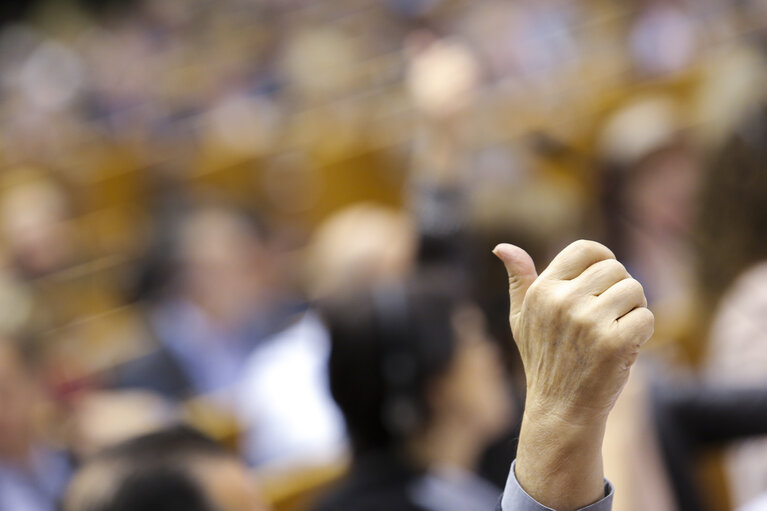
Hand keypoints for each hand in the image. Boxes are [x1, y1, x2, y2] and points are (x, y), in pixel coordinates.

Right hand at [494, 240, 652, 509]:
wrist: (560, 411)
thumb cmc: (544, 361)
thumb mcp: (522, 319)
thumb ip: (519, 280)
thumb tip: (501, 247)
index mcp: (542, 291)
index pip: (585, 249)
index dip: (604, 258)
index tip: (607, 280)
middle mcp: (562, 301)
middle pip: (616, 269)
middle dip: (621, 290)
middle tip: (611, 316)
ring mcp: (587, 321)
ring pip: (635, 290)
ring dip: (634, 310)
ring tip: (616, 331)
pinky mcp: (613, 343)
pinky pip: (646, 317)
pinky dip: (643, 333)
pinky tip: (625, 349)